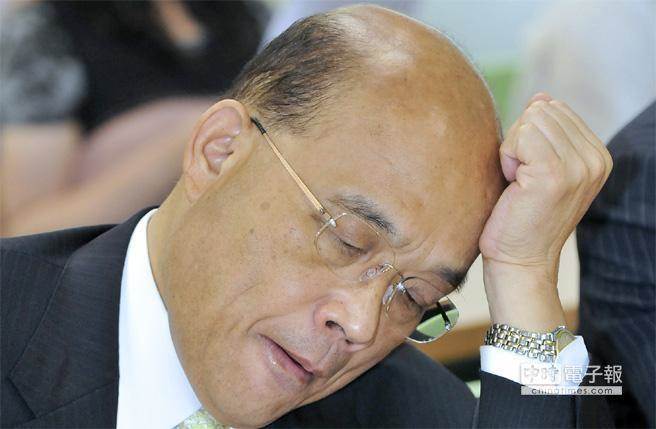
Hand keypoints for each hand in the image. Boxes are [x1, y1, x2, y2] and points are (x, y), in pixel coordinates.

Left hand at [479, 93, 612, 330]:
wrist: (519, 261)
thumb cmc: (521, 217)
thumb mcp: (540, 167)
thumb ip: (545, 132)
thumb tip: (541, 96)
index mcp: (597, 155)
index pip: (553, 108)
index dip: (528, 136)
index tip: (530, 173)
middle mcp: (595, 159)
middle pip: (541, 111)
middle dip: (519, 141)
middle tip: (522, 180)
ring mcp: (579, 166)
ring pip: (529, 121)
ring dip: (512, 151)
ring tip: (519, 184)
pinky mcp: (555, 173)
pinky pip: (519, 137)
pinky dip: (507, 158)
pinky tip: (514, 185)